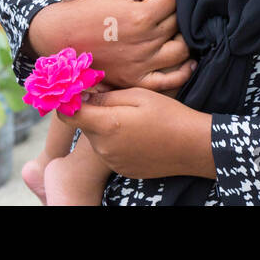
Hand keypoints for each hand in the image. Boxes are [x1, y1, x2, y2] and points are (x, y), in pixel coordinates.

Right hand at [27, 0, 194, 91]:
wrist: (61, 36)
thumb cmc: (88, 8)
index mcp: (140, 15)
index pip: (174, 0)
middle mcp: (145, 41)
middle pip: (178, 23)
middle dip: (178, 12)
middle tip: (168, 9)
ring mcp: (142, 63)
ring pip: (181, 50)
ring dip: (184, 38)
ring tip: (176, 31)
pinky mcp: (136, 79)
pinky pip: (170, 81)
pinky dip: (184, 72)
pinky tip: (187, 61)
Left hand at [69, 88, 215, 180]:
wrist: (192, 146)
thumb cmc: (167, 115)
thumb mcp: (137, 95)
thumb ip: (106, 96)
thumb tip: (83, 94)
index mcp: (106, 125)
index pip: (68, 114)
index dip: (67, 101)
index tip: (75, 91)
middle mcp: (104, 147)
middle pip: (83, 125)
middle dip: (91, 111)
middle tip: (112, 99)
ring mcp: (112, 161)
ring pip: (96, 138)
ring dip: (104, 126)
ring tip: (129, 117)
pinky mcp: (122, 169)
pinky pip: (109, 151)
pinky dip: (115, 141)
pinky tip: (136, 134)